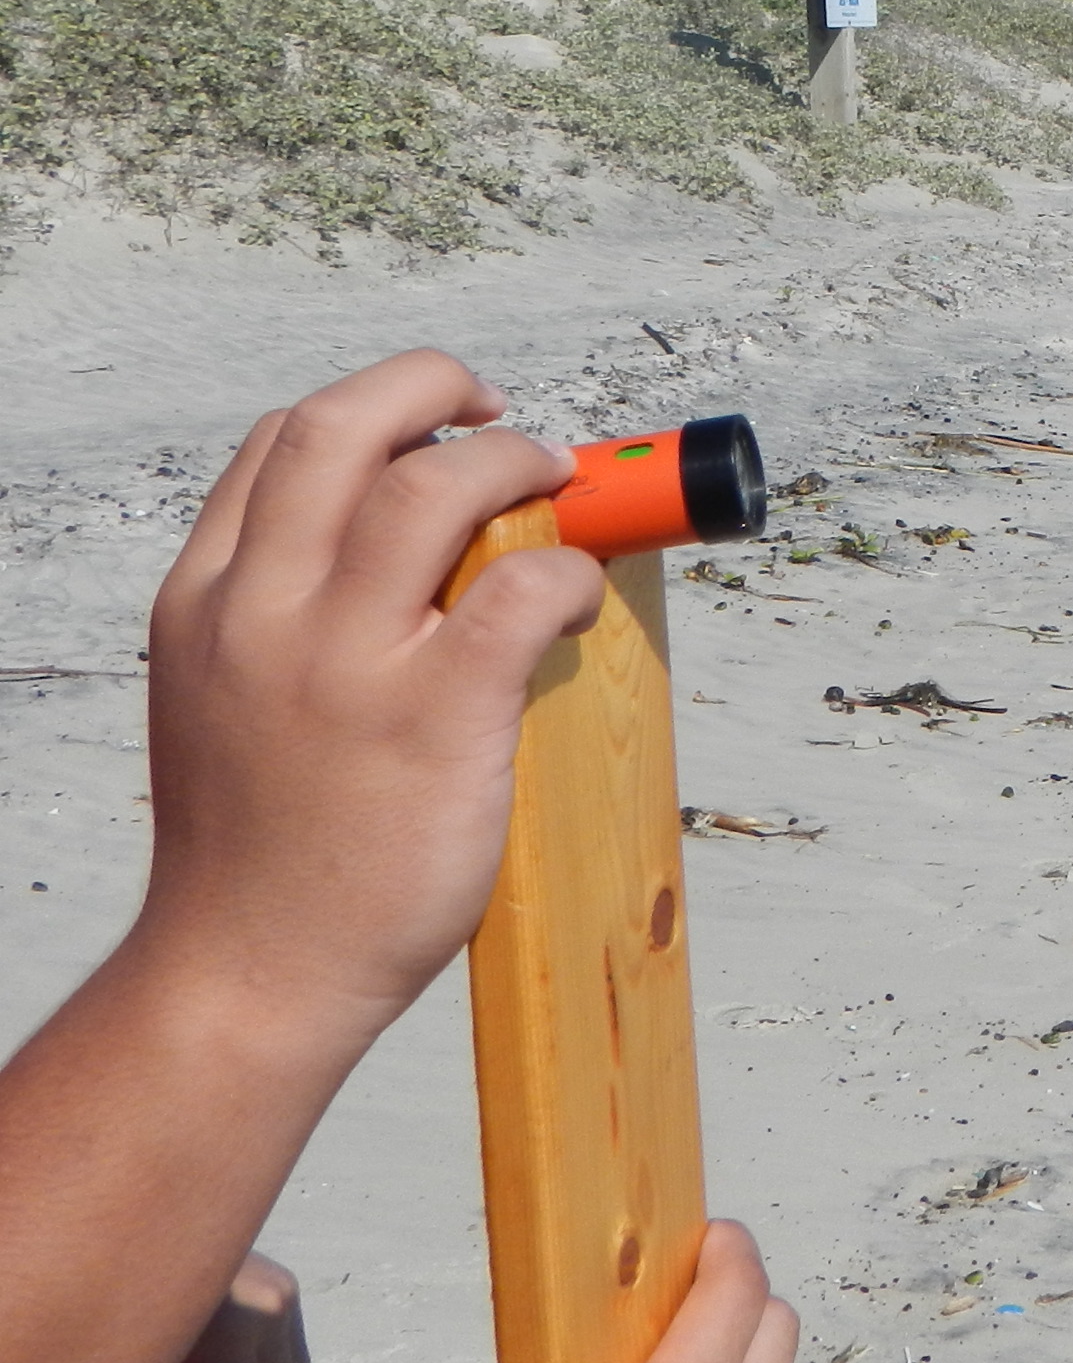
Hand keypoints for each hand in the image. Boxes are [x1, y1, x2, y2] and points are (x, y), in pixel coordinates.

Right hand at [134, 350, 604, 1042]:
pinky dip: (566, 570)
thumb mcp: (221, 699)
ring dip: (517, 464)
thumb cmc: (258, 851)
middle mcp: (264, 614)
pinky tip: (575, 598)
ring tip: (556, 491)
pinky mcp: (434, 716)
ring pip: (437, 483)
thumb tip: (398, 553)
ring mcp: (347, 662)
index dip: (375, 409)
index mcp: (208, 603)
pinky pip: (520, 590)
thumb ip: (282, 617)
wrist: (247, 977)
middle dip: (439, 385)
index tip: (436, 424)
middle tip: (504, 416)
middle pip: (347, 424)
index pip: (283, 444)